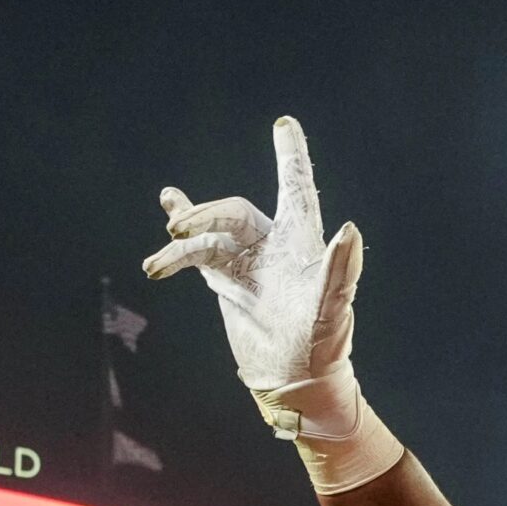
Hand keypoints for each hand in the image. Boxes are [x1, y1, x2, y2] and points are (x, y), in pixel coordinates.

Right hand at [141, 117, 401, 492]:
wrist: (296, 380)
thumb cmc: (324, 344)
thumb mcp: (333, 308)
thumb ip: (341, 269)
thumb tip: (349, 229)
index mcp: (302, 242)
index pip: (296, 188)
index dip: (291, 156)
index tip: (285, 125)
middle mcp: (273, 244)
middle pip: (234, 212)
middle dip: (204, 216)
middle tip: (177, 231)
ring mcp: (247, 261)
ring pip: (207, 237)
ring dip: (180, 246)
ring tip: (157, 265)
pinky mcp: (227, 281)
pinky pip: (197, 252)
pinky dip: (178, 242)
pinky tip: (164, 210)